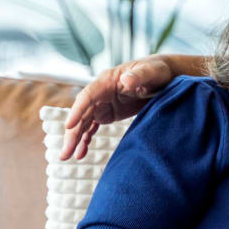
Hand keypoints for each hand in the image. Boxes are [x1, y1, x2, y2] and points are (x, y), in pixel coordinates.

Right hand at [59, 56, 174, 159]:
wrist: (164, 76)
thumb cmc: (157, 71)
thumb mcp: (151, 72)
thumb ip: (139, 76)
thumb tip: (126, 80)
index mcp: (107, 81)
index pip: (87, 96)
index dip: (77, 111)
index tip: (68, 126)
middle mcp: (100, 92)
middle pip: (81, 113)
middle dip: (72, 133)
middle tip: (65, 152)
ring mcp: (103, 103)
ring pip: (84, 122)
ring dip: (75, 139)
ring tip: (67, 156)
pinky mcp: (109, 113)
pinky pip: (92, 126)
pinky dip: (86, 139)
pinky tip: (81, 153)